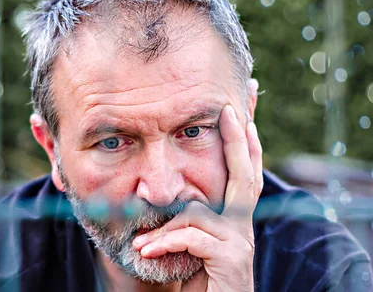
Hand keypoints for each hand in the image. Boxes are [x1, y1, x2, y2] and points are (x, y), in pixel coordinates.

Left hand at [132, 105, 262, 291]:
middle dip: (237, 141)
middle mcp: (242, 229)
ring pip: (196, 212)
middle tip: (228, 111)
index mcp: (233, 223)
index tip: (241, 116)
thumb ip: (182, 224)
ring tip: (141, 245)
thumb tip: (164, 196)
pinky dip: (165, 242)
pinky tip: (147, 252)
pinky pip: (191, 235)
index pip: (243, 177)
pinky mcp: (233, 259)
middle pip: (245, 176)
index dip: (244, 147)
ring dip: (162, 229)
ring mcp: (241, 243)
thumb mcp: (185, 249)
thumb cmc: (194, 287)